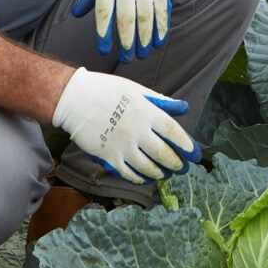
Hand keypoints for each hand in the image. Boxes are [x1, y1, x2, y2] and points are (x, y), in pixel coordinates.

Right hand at [51, 68, 200, 182]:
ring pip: (148, 166)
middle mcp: (137, 131)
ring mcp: (123, 145)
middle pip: (163, 153)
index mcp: (146, 112)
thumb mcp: (136, 89)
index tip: (193, 152)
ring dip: (160, 172)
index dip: (186, 144)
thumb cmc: (107, 90)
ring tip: (165, 174)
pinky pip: (128, 172)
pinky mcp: (108, 156)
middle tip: (183, 168)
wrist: (74, 99)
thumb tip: (183, 107)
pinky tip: (145, 178)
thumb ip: (160, 101)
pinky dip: (139, 178)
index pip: (173, 131)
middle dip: (176, 163)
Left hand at [72, 0, 174, 61]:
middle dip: (126, 41)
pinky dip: (161, 26)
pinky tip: (159, 40)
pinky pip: (161, 9)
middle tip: (126, 58)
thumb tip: (76, 14)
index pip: (104, 11)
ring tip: (143, 54)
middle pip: (126, 18)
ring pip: (145, 17)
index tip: (103, 49)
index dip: (104, 32)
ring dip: (144, 38)